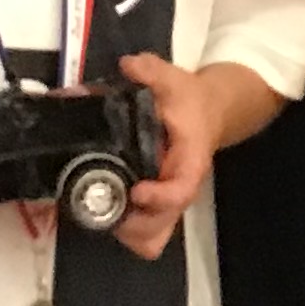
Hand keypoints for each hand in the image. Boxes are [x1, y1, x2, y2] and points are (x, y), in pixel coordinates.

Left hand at [109, 54, 218, 260]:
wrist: (206, 111)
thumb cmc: (190, 101)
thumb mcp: (175, 80)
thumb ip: (152, 71)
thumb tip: (129, 65)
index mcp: (189, 163)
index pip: (181, 192)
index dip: (158, 198)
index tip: (136, 190)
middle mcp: (178, 190)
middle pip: (160, 230)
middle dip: (132, 224)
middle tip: (104, 200)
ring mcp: (165, 203)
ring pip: (150, 240)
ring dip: (124, 231)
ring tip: (98, 204)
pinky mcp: (154, 206)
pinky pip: (142, 235)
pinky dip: (123, 229)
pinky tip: (104, 203)